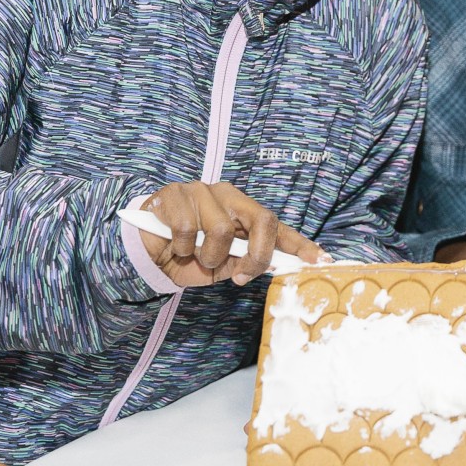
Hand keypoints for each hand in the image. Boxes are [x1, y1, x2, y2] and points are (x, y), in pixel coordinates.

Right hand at [140, 181, 323, 286]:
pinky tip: (174, 245)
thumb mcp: (220, 267)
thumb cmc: (187, 257)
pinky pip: (188, 230)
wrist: (144, 251)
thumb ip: (244, 263)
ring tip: (193, 255)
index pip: (278, 226)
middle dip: (256, 254)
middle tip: (240, 275)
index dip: (300, 244)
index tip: (322, 261)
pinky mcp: (175, 193)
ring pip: (221, 230)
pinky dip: (181, 248)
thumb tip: (273, 268)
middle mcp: (228, 195)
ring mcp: (202, 191)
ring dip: (207, 256)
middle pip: (262, 220)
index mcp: (242, 211)